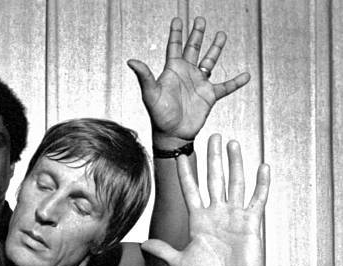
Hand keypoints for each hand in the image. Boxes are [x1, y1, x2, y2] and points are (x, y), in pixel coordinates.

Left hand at [128, 17, 249, 145]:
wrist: (172, 135)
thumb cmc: (159, 116)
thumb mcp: (151, 94)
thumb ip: (144, 76)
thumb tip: (131, 61)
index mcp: (172, 71)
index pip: (174, 47)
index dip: (176, 33)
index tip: (177, 20)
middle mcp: (186, 74)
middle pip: (193, 49)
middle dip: (197, 34)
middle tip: (200, 20)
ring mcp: (199, 84)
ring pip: (209, 61)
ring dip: (215, 49)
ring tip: (221, 35)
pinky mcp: (209, 96)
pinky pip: (225, 87)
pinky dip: (236, 82)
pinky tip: (245, 75)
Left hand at [142, 134, 270, 265]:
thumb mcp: (180, 264)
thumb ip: (164, 251)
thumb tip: (143, 245)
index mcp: (199, 221)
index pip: (191, 191)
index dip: (186, 174)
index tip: (179, 155)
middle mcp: (217, 214)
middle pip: (214, 180)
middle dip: (212, 159)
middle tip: (212, 136)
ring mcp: (235, 217)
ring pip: (235, 183)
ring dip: (235, 163)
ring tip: (233, 143)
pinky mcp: (252, 223)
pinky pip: (258, 199)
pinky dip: (261, 183)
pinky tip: (263, 166)